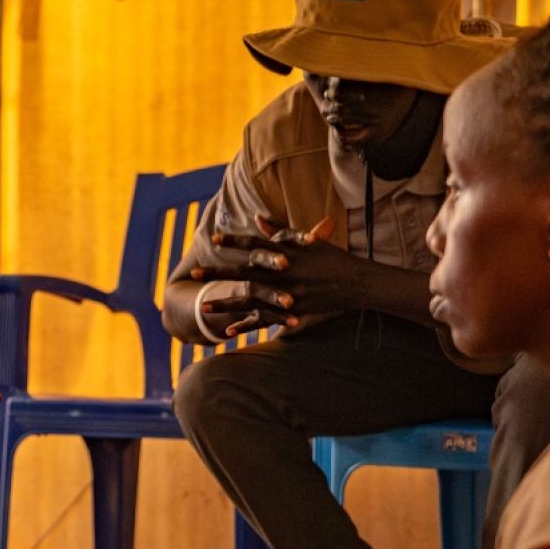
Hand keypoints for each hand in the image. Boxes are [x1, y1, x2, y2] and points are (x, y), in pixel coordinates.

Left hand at [190, 216, 364, 335]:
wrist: (356, 283)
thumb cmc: (332, 258)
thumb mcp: (306, 241)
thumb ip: (278, 230)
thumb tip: (257, 216)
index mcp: (284, 252)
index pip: (253, 243)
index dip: (233, 240)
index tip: (212, 238)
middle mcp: (282, 272)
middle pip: (243, 271)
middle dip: (216, 273)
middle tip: (193, 273)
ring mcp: (286, 292)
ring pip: (249, 298)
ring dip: (225, 303)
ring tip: (203, 307)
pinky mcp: (292, 309)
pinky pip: (265, 319)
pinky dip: (247, 325)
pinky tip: (228, 332)